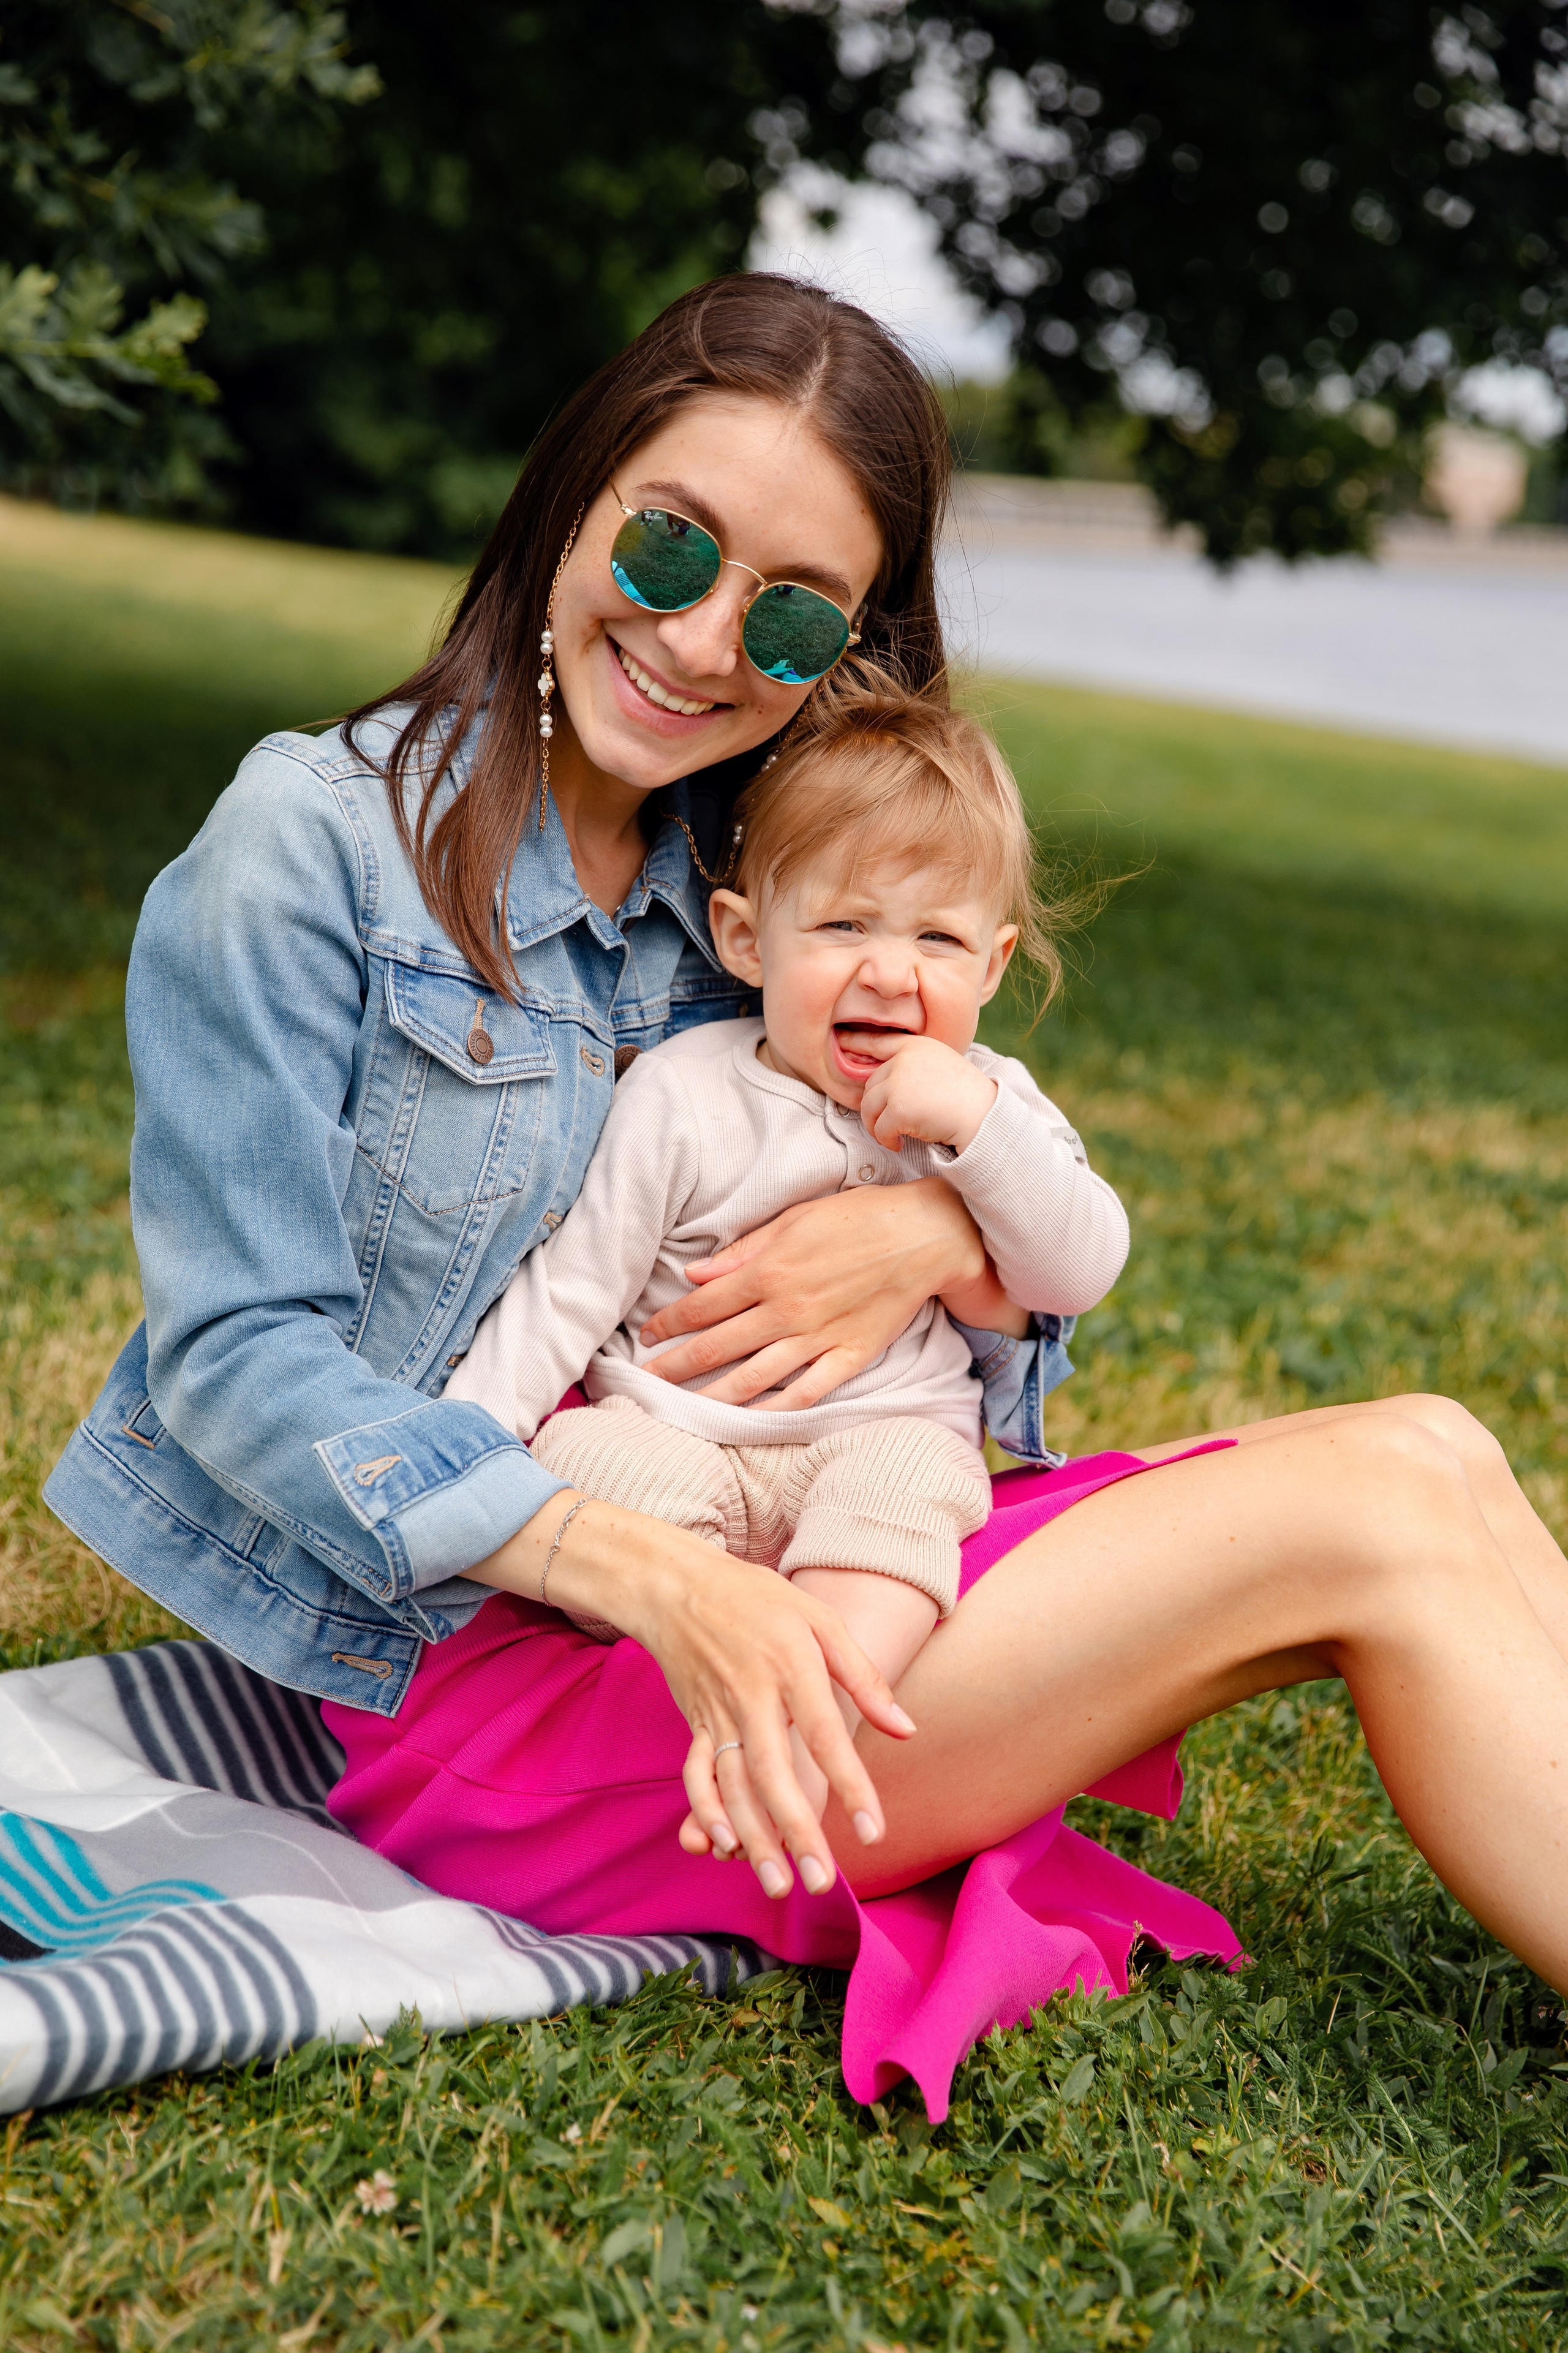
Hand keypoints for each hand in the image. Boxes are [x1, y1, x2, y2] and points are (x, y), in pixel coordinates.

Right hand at [467, 1493, 916, 1897]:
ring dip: (754, 1838)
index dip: (851, 1786)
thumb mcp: (820, 1619)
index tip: (875, 1833)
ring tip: (777, 1884)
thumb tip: (906, 1730)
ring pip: (734, 1786)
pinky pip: (696, 1775)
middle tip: (822, 1882)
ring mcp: (717, 1714)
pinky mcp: (694, 1724)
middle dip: (796, 1832)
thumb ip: (864, 1676)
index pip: (826, 1735)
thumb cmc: (760, 1600)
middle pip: (774, 1774)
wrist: (677, 1585)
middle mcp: (752, 1697)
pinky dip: (705, 1811)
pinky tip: (723, 1846)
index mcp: (791, 1668)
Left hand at [638, 1176, 986, 1409]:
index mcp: (768, 1272)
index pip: (702, 1305)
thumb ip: (743, 1251)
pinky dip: (772, 1411)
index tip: (647, 1335)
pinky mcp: (848, 1357)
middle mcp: (786, 1310)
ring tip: (681, 1409)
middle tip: (646, 1381)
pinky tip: (747, 1421)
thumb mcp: (794, 1219)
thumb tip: (695, 1274)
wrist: (925, 1236)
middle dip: (675, 1366)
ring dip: (711, 1396)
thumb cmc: (858, 1217)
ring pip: (752, 1379)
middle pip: (716, 1347)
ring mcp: (817, 1339)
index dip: (669, 1323)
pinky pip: (803, 1393)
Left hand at [858, 1034, 997, 1154]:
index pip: (879, 1041)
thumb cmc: (966, 1097)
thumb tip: (882, 1083)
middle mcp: (904, 1059)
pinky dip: (886, 1140)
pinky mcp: (898, 1108)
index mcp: (916, 1045)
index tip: (842, 1040)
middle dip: (874, 1107)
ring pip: (868, 1107)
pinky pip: (880, 1128)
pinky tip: (899, 1144)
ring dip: (876, 1126)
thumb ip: (914, 1066)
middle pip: (870, 1084)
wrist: (984, 1116)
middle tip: (886, 1124)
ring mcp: (900, 1082)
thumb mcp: (942, 1066)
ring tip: (891, 1136)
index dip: (857, 1042)